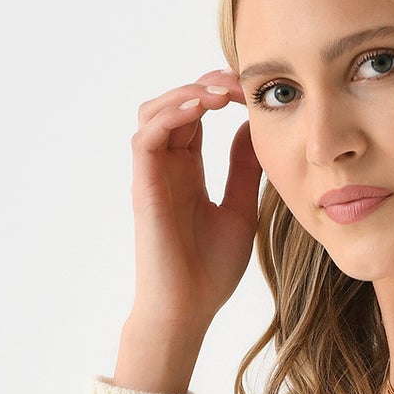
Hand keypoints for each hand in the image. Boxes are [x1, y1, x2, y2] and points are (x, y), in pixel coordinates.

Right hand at [126, 68, 262, 336]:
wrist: (189, 309)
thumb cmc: (210, 271)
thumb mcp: (241, 210)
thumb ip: (244, 170)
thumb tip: (251, 128)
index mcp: (188, 171)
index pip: (196, 116)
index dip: (219, 95)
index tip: (251, 93)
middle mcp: (166, 167)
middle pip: (175, 103)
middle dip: (206, 85)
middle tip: (240, 84)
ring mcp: (152, 174)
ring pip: (154, 111)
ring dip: (186, 93)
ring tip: (221, 94)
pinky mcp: (143, 185)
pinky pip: (147, 135)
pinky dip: (171, 114)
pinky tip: (201, 110)